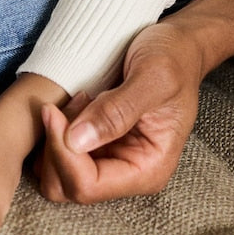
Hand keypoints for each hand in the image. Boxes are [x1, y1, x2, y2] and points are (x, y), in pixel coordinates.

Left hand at [36, 21, 203, 202]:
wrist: (180, 46)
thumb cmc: (174, 59)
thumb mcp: (153, 77)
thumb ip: (117, 110)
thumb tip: (77, 141)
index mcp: (147, 169)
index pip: (89, 185)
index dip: (62, 152)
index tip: (53, 111)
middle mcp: (127, 173)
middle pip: (67, 188)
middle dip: (55, 148)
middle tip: (66, 105)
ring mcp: (110, 161)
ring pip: (57, 173)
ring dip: (54, 138)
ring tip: (78, 100)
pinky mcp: (98, 146)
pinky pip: (60, 153)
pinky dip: (57, 130)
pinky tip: (77, 102)